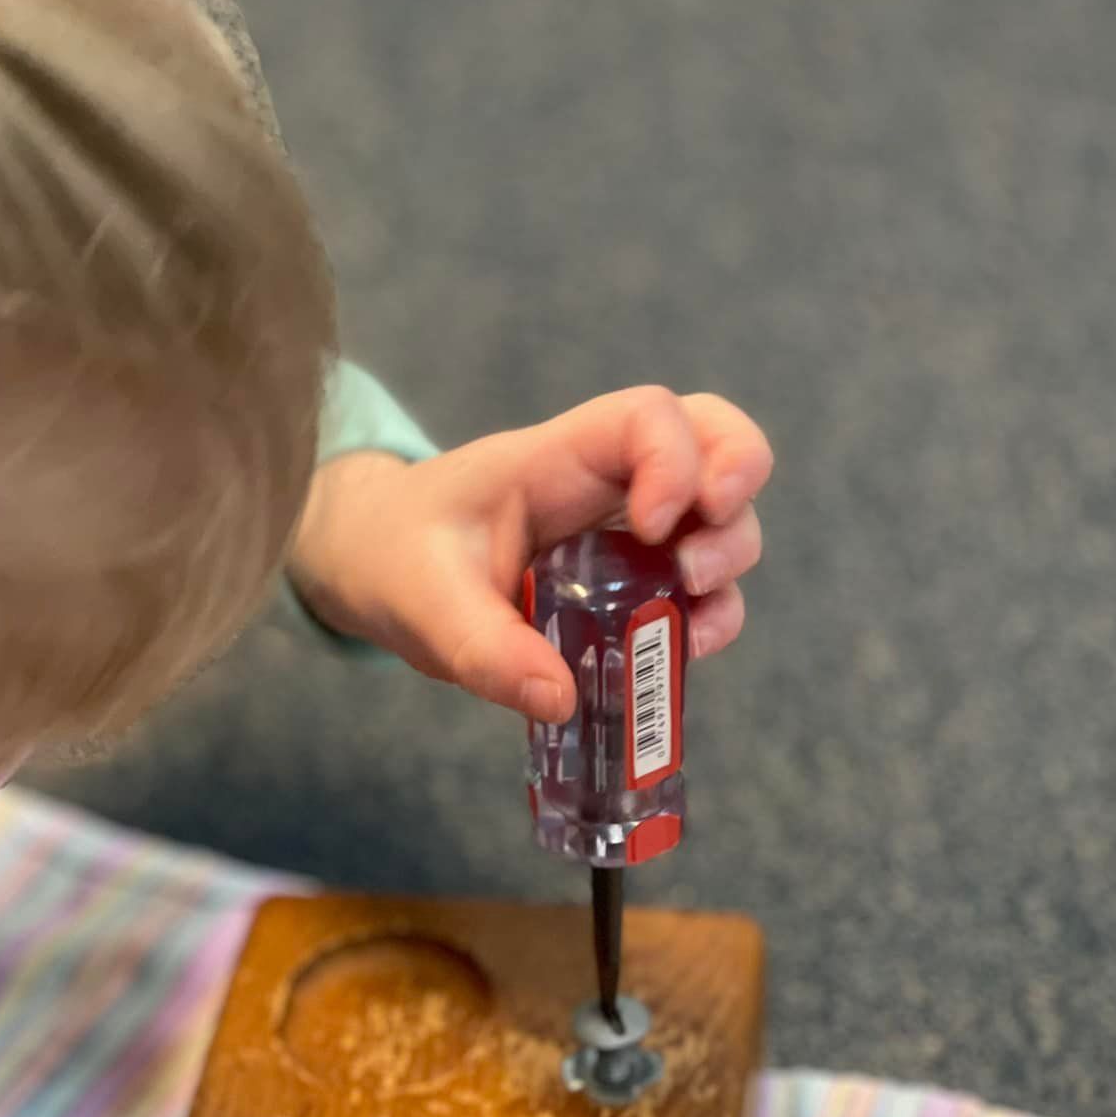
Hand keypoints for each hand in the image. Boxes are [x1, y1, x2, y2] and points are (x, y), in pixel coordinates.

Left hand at [288, 386, 772, 720]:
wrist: (378, 570)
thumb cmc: (400, 559)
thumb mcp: (424, 603)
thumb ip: (485, 649)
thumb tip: (559, 699)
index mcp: (555, 458)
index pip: (645, 417)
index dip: (674, 459)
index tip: (649, 529)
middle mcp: (608, 483)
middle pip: (714, 439)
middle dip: (737, 486)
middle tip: (701, 559)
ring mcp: (629, 532)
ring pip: (721, 516)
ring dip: (729, 559)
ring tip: (694, 615)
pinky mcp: (633, 584)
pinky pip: (700, 588)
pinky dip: (712, 615)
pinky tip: (687, 649)